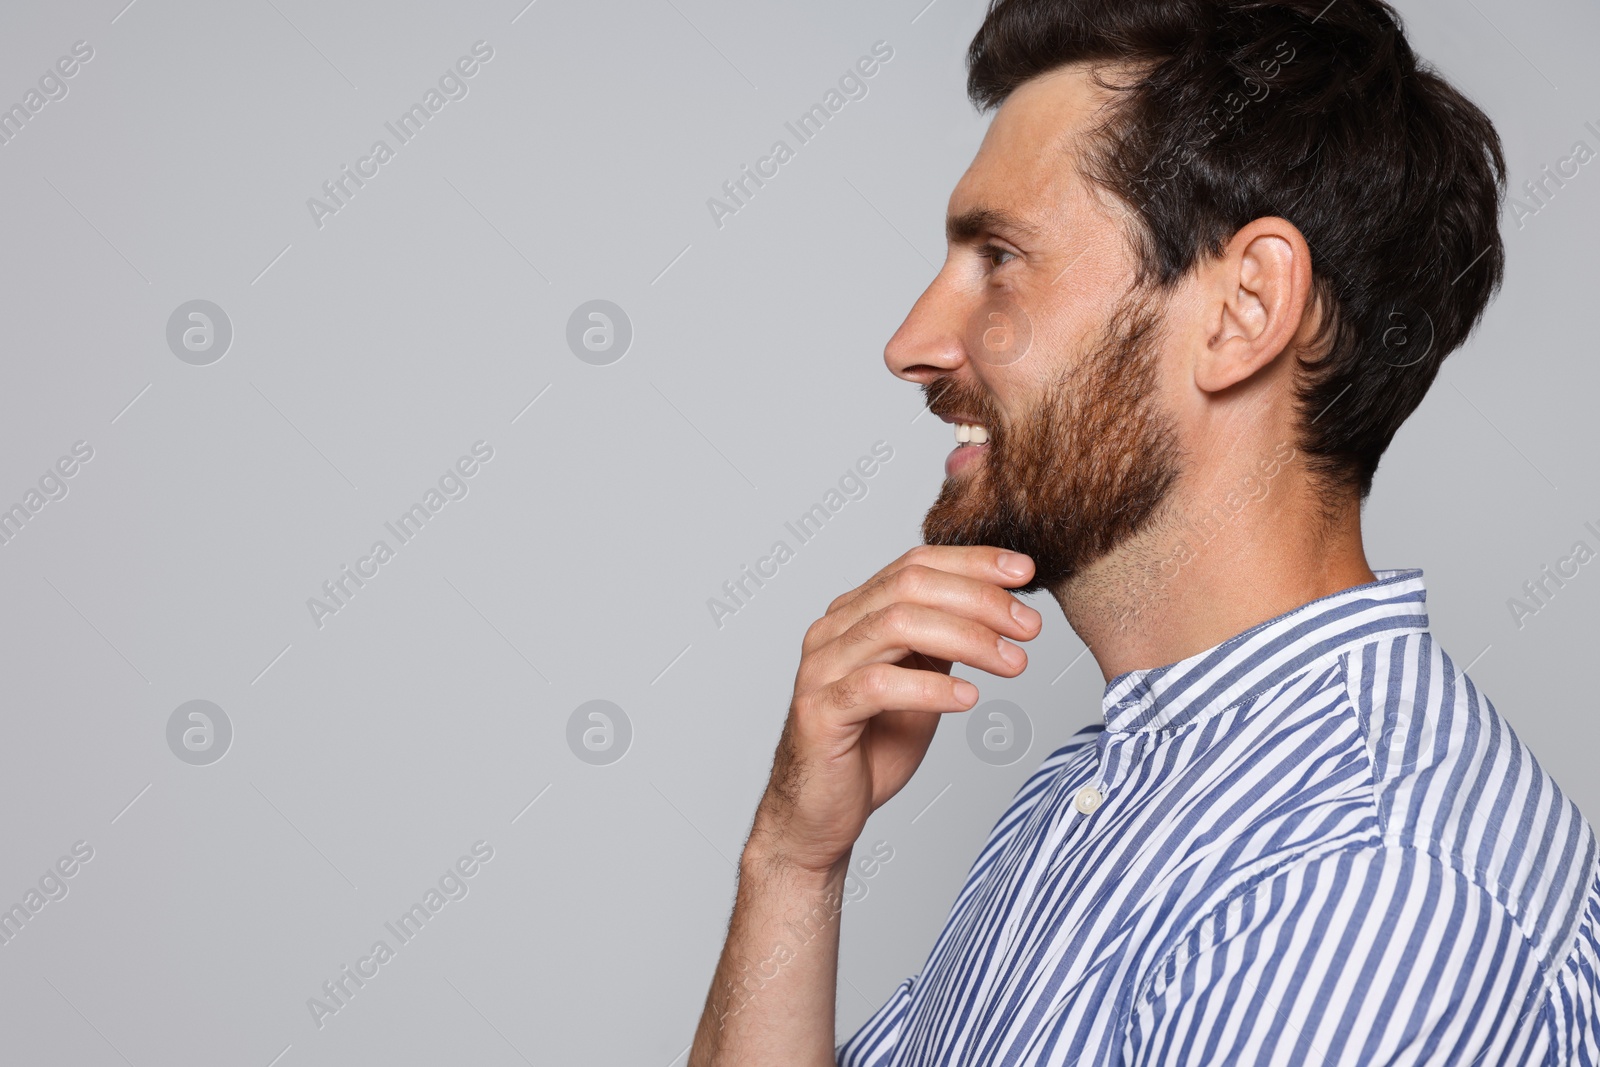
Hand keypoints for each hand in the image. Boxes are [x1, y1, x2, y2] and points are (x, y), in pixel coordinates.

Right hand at [747, 546, 1041, 874]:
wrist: (820, 815)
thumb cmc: (870, 748)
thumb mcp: (920, 682)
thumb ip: (942, 643)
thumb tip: (1000, 608)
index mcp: (854, 613)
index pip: (914, 563)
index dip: (972, 561)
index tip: (1024, 573)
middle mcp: (832, 630)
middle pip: (910, 586)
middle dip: (979, 599)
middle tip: (1029, 626)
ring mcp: (821, 669)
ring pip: (896, 626)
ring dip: (966, 638)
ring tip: (1012, 662)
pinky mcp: (820, 712)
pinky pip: (878, 685)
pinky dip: (931, 687)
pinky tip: (969, 698)